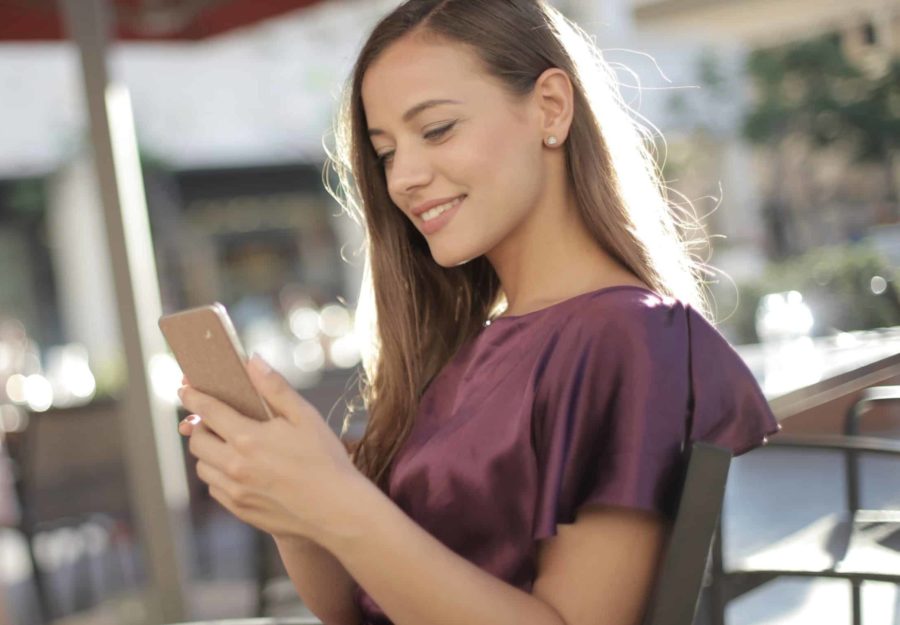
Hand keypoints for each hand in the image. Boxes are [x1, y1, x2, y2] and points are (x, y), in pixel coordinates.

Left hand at [177, 355, 366, 544]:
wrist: (337, 510)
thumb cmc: (326, 460)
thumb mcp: (306, 416)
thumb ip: (275, 388)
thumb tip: (252, 361)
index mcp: (248, 438)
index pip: (208, 411)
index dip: (193, 396)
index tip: (184, 388)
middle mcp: (235, 466)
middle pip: (197, 441)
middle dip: (199, 425)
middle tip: (211, 420)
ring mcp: (235, 491)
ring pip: (203, 467)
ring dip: (208, 452)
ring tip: (226, 444)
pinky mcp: (240, 510)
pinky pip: (215, 489)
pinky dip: (218, 475)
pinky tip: (238, 469)